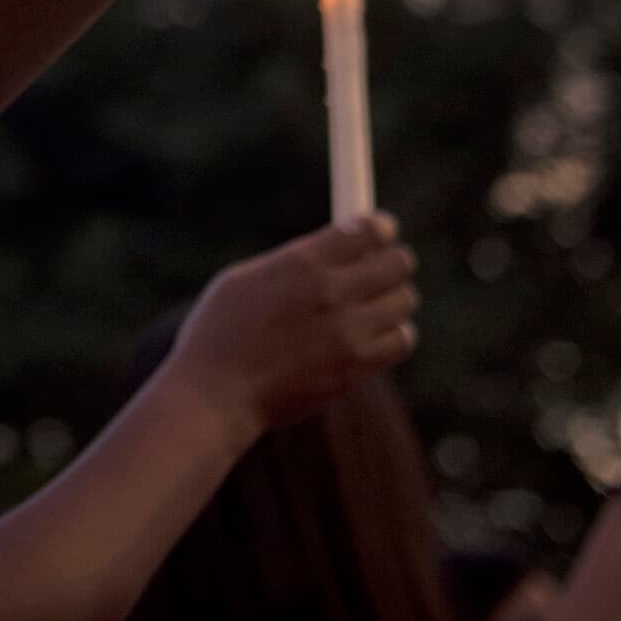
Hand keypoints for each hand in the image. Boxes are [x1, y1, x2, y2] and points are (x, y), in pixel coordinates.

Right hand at [166, 215, 418, 442]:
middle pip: (398, 263)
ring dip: (392, 297)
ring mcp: (349, 332)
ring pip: (404, 300)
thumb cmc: (220, 332)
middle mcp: (332, 293)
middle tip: (379, 266)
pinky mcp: (358, 367)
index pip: (368, 230)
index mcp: (302, 263)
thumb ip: (295, 261)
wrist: (216, 393)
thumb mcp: (246, 278)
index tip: (380, 230)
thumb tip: (336, 249)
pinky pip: (402, 339)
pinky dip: (394, 333)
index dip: (380, 226)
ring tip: (370, 304)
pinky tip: (372, 333)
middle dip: (391, 260)